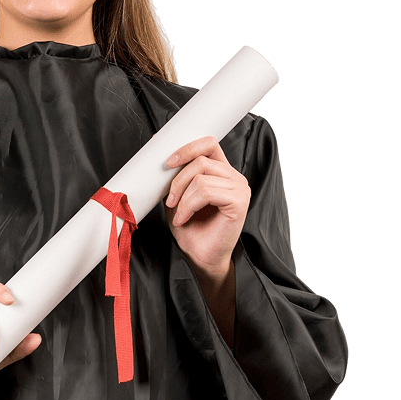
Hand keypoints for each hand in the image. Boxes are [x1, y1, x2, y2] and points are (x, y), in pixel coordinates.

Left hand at [164, 136, 250, 282]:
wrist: (200, 256)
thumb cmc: (191, 228)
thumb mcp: (178, 196)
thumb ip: (176, 177)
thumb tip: (161, 158)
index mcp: (222, 171)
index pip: (209, 143)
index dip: (187, 148)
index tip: (168, 162)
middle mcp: (234, 177)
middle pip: (201, 160)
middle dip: (178, 179)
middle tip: (169, 200)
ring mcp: (239, 188)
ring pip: (201, 177)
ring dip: (182, 197)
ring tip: (178, 213)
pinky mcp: (239, 202)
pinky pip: (206, 192)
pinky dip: (188, 206)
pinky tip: (185, 219)